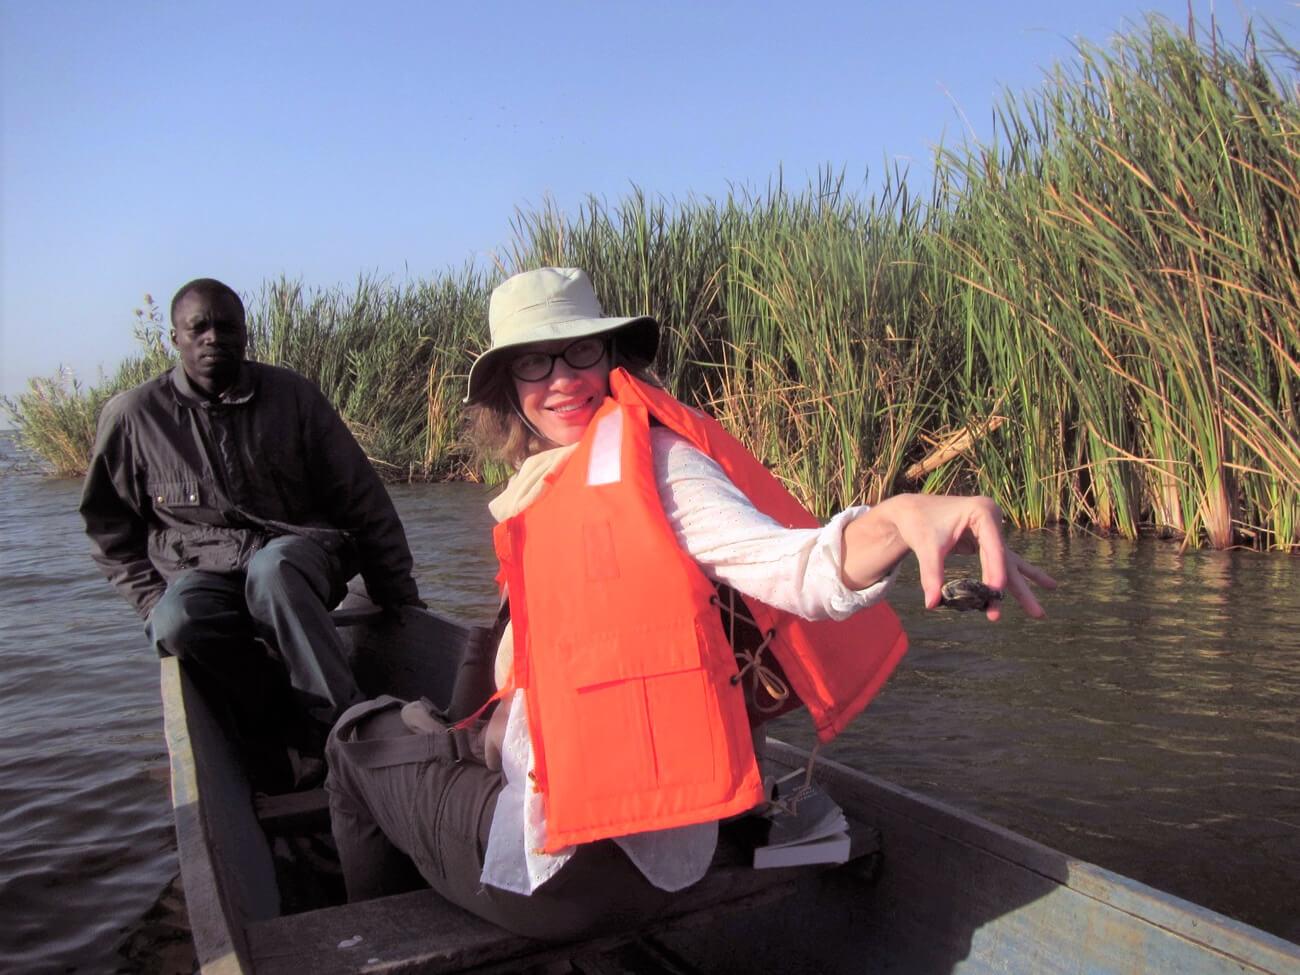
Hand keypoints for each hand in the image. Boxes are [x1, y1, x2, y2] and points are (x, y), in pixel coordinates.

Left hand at [844, 494, 1056, 620]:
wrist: (911, 511)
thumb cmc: (919, 523)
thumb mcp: (926, 548)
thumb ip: (931, 575)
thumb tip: (932, 604)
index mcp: (981, 512)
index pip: (993, 548)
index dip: (995, 572)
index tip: (994, 592)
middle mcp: (992, 519)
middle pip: (1006, 559)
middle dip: (1020, 589)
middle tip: (1038, 614)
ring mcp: (992, 530)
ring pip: (1008, 564)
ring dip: (1021, 589)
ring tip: (1040, 612)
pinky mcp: (986, 540)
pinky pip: (1000, 563)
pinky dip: (1012, 578)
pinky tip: (1039, 586)